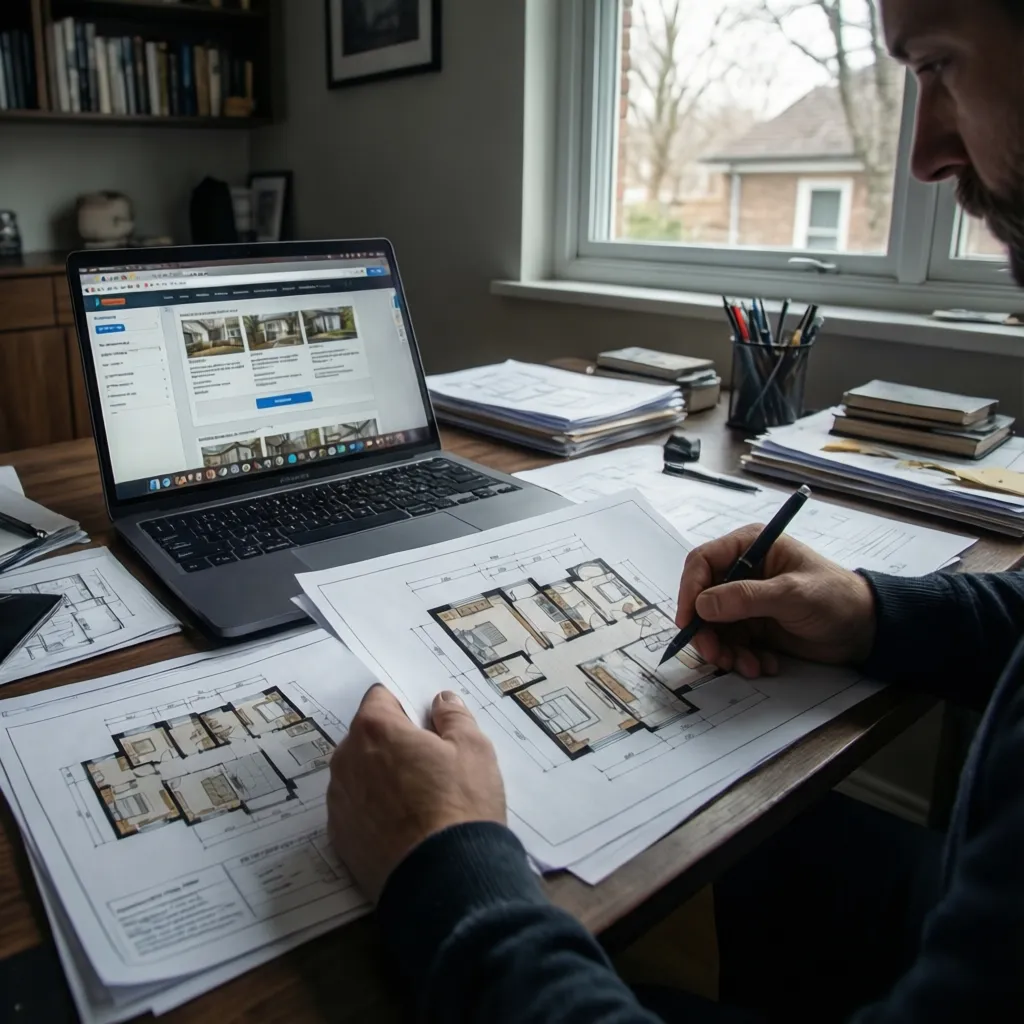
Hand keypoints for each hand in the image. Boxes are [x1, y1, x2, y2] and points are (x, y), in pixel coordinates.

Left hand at [328, 685, 505, 901]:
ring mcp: (339, 801)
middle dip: (392, 743)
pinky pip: (356, 810)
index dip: (404, 707)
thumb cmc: (459, 806)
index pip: (380, 698)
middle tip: (428, 763)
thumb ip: (454, 717)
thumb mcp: (474, 750)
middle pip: (366, 736)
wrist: (444, 880)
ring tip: (417, 800)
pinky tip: (402, 826)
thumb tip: (442, 702)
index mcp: (375, 730)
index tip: (425, 725)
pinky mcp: (339, 838)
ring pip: (358, 774)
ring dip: (380, 777)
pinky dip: (373, 811)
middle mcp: (346, 760)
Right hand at [676, 525, 876, 678]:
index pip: (703, 562)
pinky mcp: (753, 625)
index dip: (690, 590)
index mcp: (750, 546)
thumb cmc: (835, 598)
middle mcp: (743, 571)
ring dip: (725, 649)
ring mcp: (747, 600)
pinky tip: (764, 664)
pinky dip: (742, 657)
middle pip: (703, 598)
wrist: (865, 630)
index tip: (688, 621)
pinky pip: (731, 642)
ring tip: (747, 666)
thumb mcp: (792, 594)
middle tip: (716, 655)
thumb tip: (702, 605)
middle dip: (708, 630)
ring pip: (714, 626)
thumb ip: (746, 598)